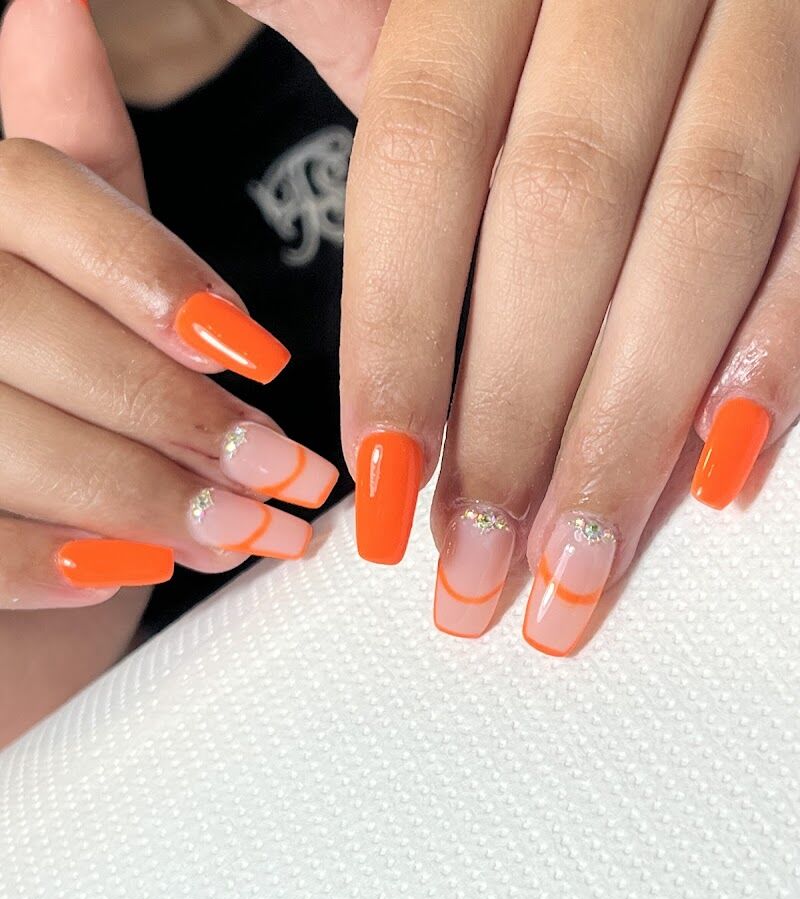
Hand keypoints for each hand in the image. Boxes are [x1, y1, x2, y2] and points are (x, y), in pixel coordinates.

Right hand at [0, 0, 337, 612]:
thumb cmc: (38, 381)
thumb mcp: (60, 266)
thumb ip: (73, 170)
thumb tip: (53, 5)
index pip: (31, 192)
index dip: (152, 273)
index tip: (261, 354)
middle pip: (23, 327)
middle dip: (171, 412)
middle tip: (285, 473)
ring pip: (1, 437)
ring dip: (138, 499)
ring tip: (242, 534)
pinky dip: (48, 563)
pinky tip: (126, 573)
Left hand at [245, 0, 799, 652]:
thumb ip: (364, 64)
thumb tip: (274, 210)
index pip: (426, 150)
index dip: (399, 332)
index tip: (382, 481)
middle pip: (562, 209)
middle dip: (515, 414)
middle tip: (475, 563)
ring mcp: (762, 20)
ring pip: (701, 225)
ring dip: (633, 421)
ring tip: (576, 559)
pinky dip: (782, 344)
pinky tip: (717, 465)